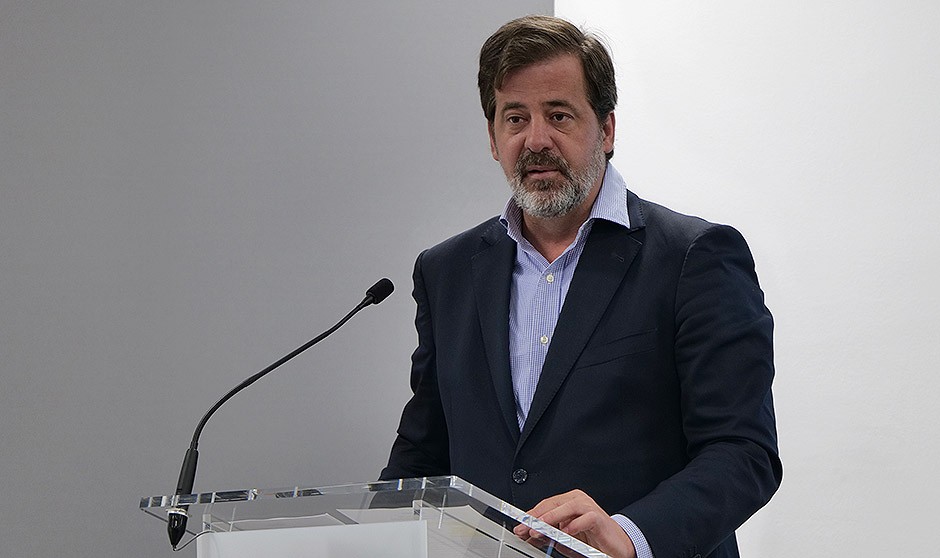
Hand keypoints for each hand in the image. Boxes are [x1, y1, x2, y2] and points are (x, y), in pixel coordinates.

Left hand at [513, 489, 636, 557]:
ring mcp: (588, 507)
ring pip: (568, 507)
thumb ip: (548, 535)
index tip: (519, 526)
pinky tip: (565, 533)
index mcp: (567, 502)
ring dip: (552, 518)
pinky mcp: (599, 517)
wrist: (615, 545)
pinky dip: (574, 525)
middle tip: (526, 528)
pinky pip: (586, 518)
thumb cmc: (591, 539)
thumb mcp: (564, 539)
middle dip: (537, 518)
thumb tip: (530, 535)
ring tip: (540, 528)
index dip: (531, 516)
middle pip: (553, 504)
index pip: (545, 505)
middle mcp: (577, 500)